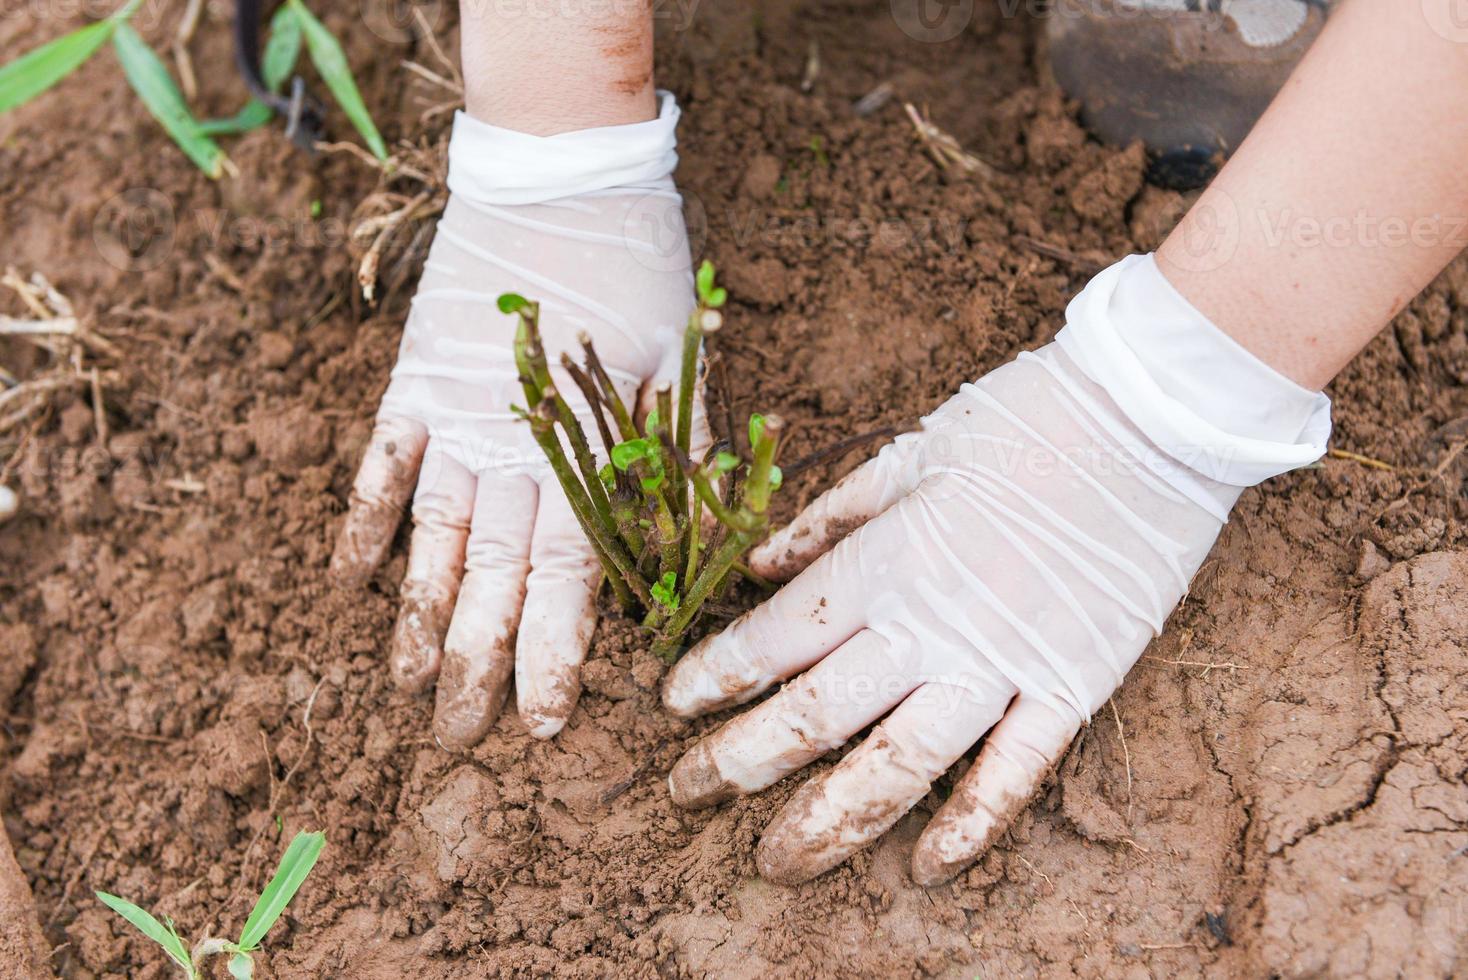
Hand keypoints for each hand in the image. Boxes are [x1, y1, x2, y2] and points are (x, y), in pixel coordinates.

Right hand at [333, 180, 702, 748]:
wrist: (558, 171)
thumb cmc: (635, 264)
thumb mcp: (683, 358)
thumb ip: (681, 454)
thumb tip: (699, 544)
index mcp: (580, 455)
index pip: (565, 581)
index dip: (551, 656)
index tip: (541, 724)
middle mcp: (509, 452)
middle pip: (491, 581)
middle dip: (478, 665)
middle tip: (462, 741)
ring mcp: (453, 420)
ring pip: (431, 540)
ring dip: (416, 616)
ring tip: (406, 687)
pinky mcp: (413, 382)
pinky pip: (379, 464)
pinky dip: (363, 519)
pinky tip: (347, 580)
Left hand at [662, 342, 1238, 884]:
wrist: (1150, 416)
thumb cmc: (1023, 420)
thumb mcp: (909, 454)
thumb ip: (829, 518)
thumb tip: (760, 562)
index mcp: (885, 562)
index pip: (776, 638)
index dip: (716, 676)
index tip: (672, 705)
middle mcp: (932, 625)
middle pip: (817, 716)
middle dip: (739, 762)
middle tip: (685, 794)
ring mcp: (1004, 664)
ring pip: (900, 765)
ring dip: (831, 821)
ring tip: (777, 862)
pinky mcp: (1072, 686)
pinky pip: (1015, 775)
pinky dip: (972, 828)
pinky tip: (926, 869)